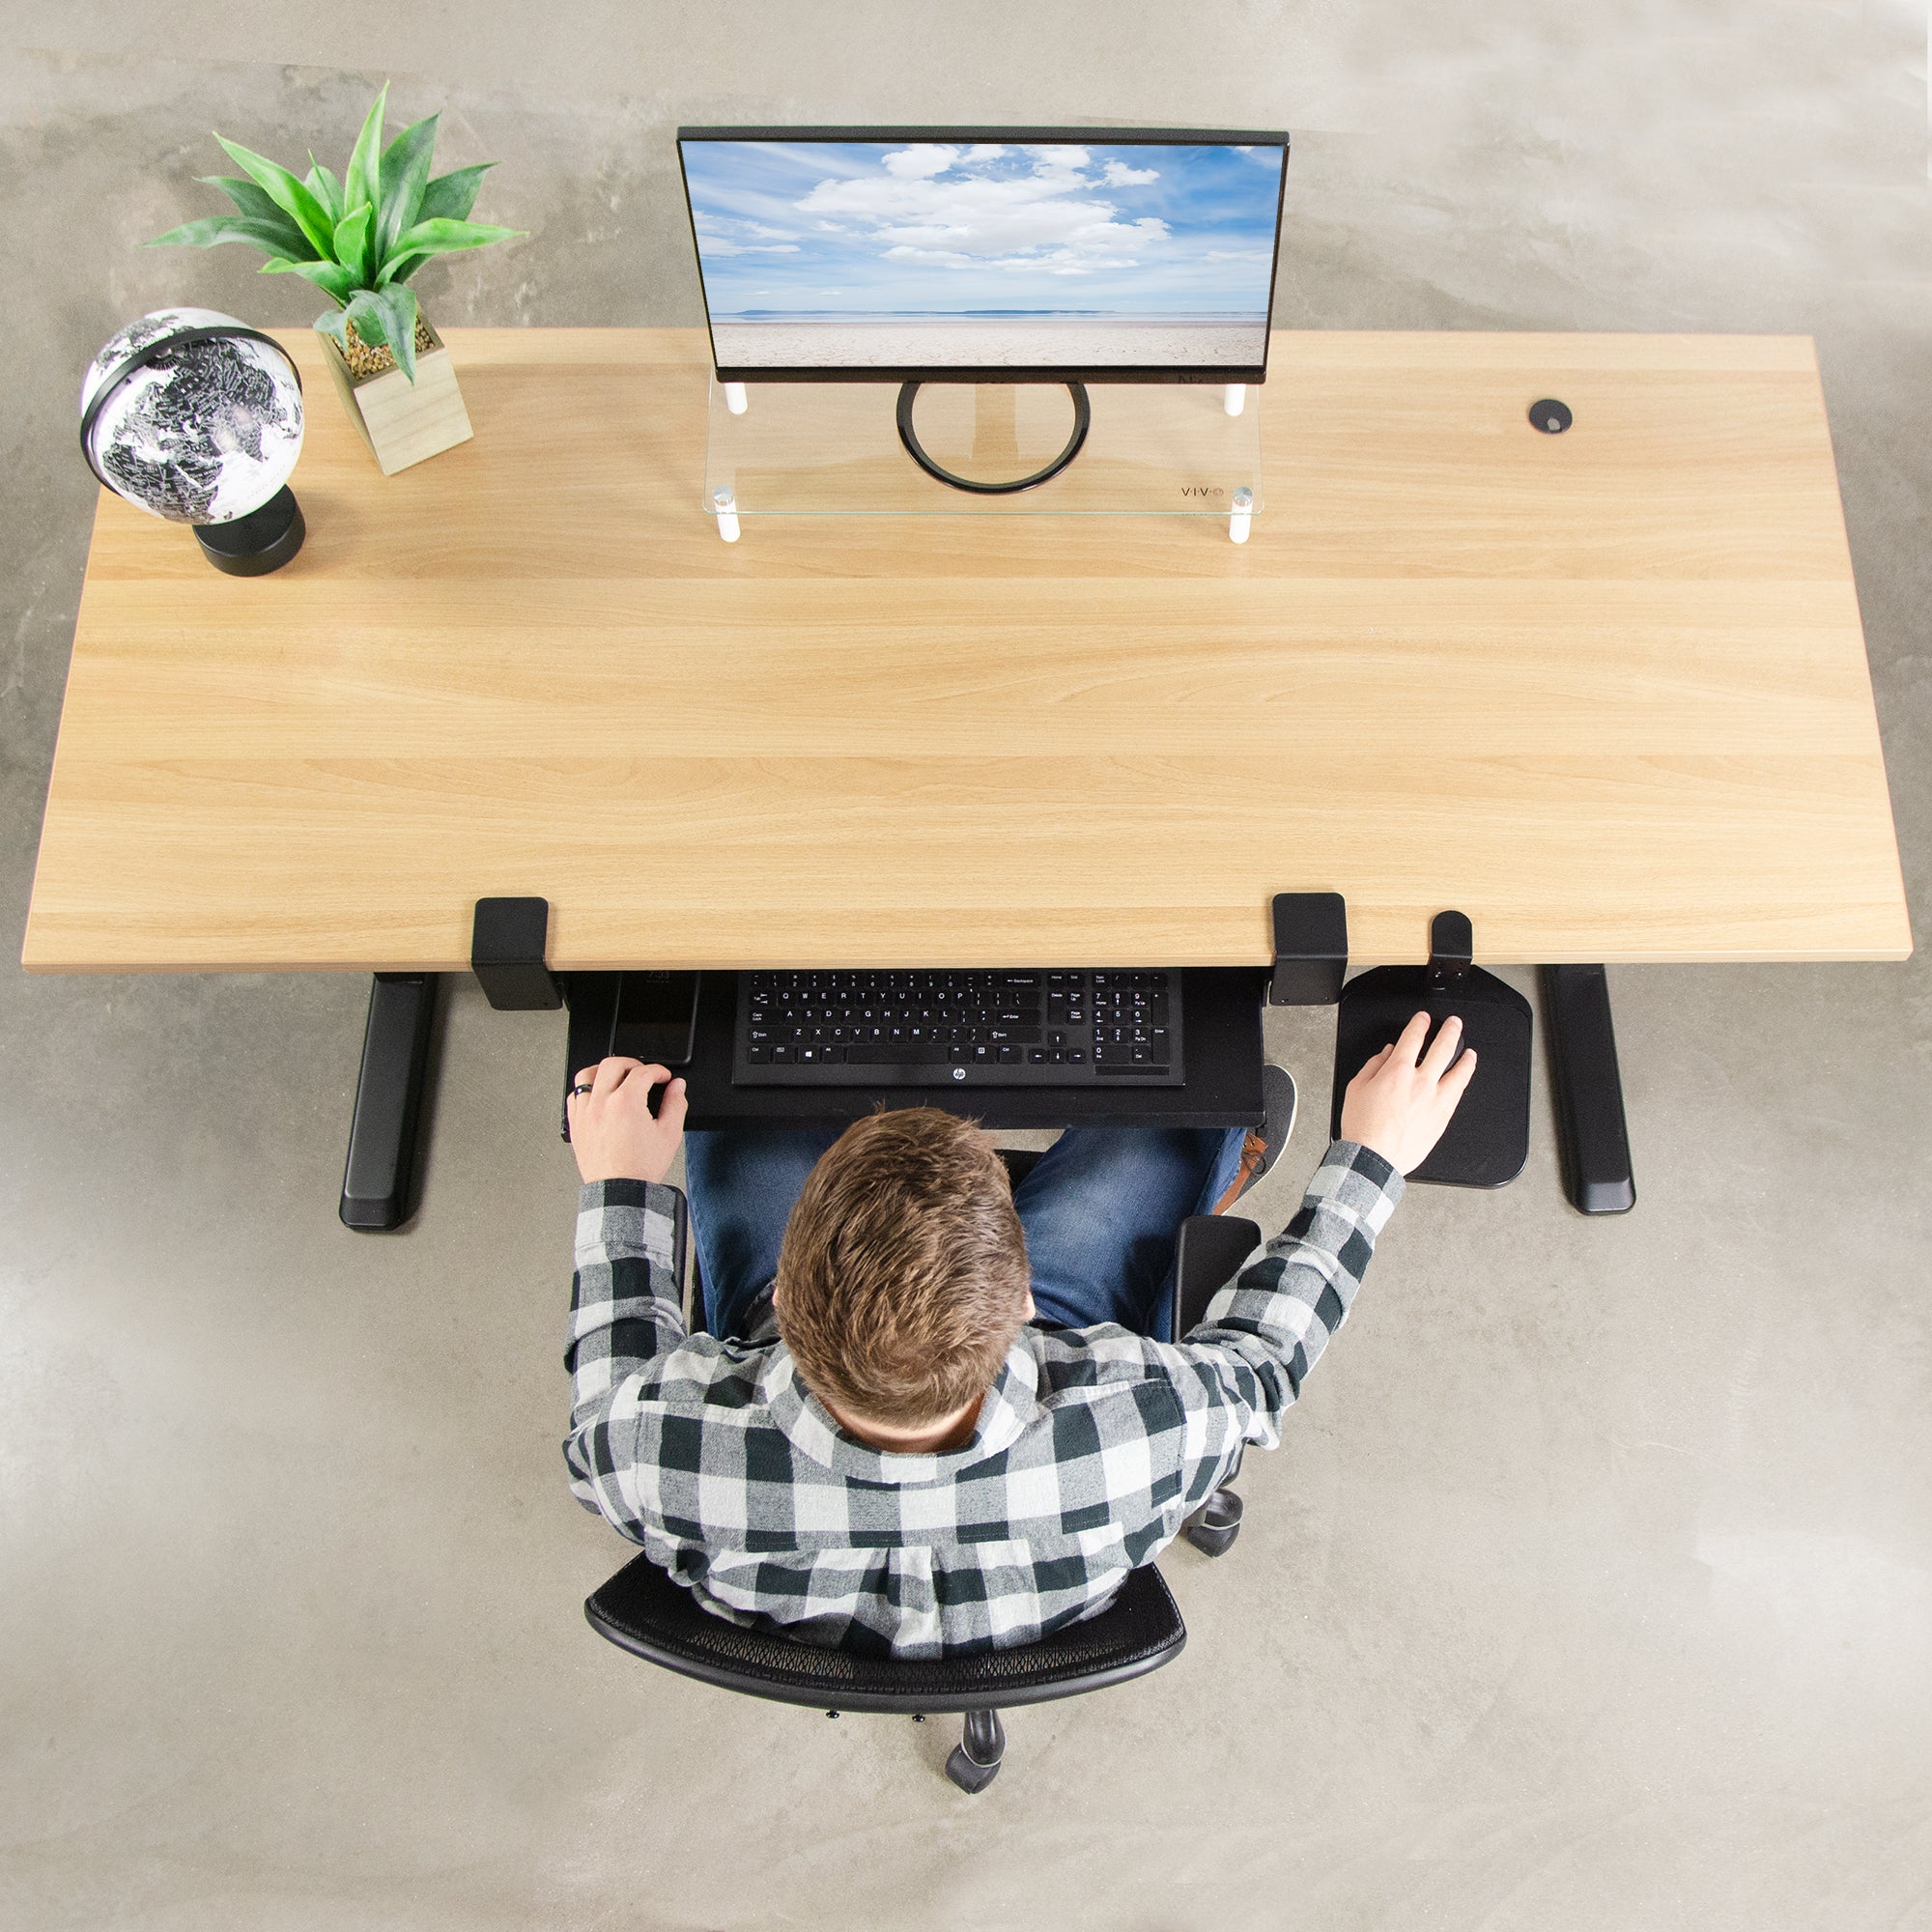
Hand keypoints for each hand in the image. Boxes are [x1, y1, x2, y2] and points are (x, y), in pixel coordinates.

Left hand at [567, 1058, 687, 1184]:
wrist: (620, 1191)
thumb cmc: (640, 1168)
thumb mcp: (669, 1134)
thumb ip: (675, 1104)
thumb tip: (677, 1087)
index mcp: (626, 1102)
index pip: (643, 1072)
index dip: (658, 1071)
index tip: (663, 1077)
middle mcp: (602, 1103)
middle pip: (613, 1064)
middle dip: (631, 1063)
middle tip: (642, 1072)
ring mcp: (585, 1113)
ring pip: (586, 1075)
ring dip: (602, 1070)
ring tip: (614, 1076)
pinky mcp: (576, 1125)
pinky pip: (573, 1096)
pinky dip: (585, 1090)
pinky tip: (596, 1095)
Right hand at [1339, 1011, 1477, 1175]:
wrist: (1374, 1158)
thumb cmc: (1363, 1128)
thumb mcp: (1356, 1088)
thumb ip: (1373, 1066)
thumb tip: (1386, 1054)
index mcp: (1397, 1071)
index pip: (1414, 1038)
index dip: (1420, 1023)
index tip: (1422, 1019)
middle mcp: (1420, 1083)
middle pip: (1442, 1048)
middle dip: (1450, 1031)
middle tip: (1454, 1024)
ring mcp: (1435, 1100)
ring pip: (1459, 1072)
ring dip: (1466, 1058)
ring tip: (1470, 1052)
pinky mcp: (1442, 1117)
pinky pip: (1458, 1094)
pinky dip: (1463, 1082)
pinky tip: (1464, 1079)